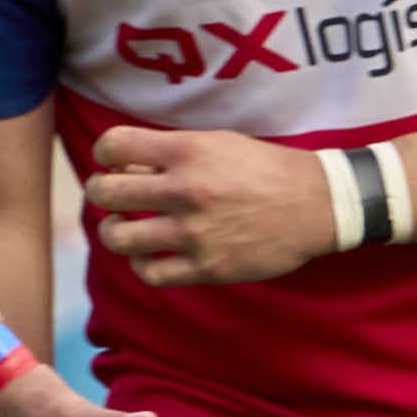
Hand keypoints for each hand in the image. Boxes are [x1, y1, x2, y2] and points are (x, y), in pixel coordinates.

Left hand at [86, 125, 337, 286]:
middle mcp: (186, 190)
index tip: (114, 161)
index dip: (105, 153)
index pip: (114, 146)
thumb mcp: (220, 143)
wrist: (317, 205)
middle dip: (99, 191)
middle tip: (109, 194)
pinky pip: (151, 273)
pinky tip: (148, 255)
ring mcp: (194, 232)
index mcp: (189, 152)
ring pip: (119, 237)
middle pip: (105, 192)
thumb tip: (128, 166)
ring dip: (113, 230)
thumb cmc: (267, 169)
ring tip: (122, 226)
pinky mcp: (207, 267)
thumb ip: (173, 152)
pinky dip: (141, 263)